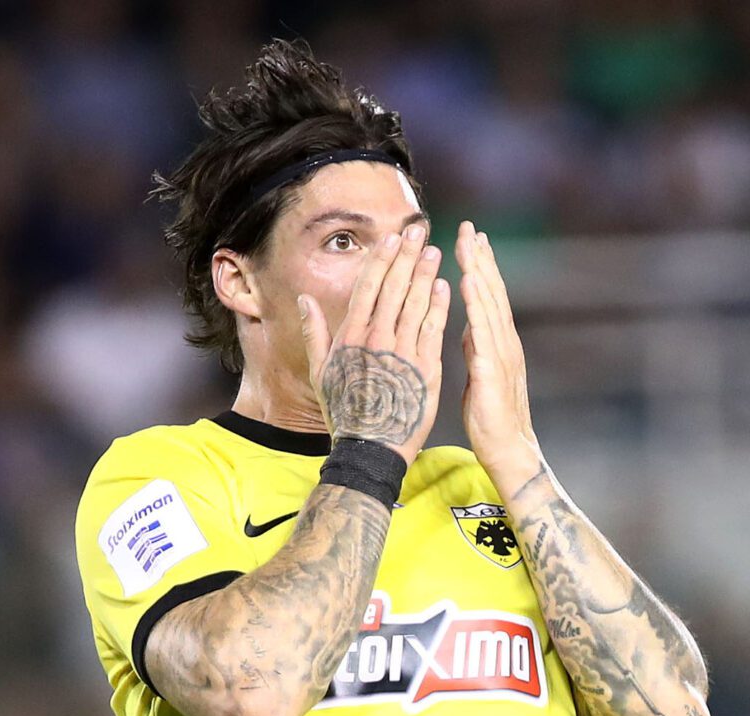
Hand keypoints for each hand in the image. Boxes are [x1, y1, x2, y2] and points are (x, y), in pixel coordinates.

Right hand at [300, 224, 449, 463]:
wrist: (370, 448)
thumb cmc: (345, 412)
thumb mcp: (320, 372)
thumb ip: (314, 333)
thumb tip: (305, 300)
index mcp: (351, 337)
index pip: (368, 288)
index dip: (381, 260)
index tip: (392, 239)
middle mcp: (376, 340)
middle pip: (393, 289)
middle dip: (406, 257)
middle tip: (419, 232)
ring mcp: (401, 354)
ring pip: (415, 305)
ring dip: (425, 275)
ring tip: (435, 252)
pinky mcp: (425, 370)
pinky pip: (433, 332)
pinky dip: (439, 307)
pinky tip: (445, 287)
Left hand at [456, 221, 543, 497]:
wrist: (509, 451)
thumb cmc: (491, 417)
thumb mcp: (479, 372)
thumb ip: (475, 345)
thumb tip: (467, 322)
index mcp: (497, 343)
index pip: (488, 297)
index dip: (481, 266)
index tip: (471, 238)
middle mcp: (503, 344)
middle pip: (492, 293)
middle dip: (481, 260)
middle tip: (471, 228)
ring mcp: (501, 357)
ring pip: (490, 308)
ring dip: (481, 276)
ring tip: (470, 248)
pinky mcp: (492, 374)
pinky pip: (483, 336)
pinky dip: (478, 310)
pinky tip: (470, 290)